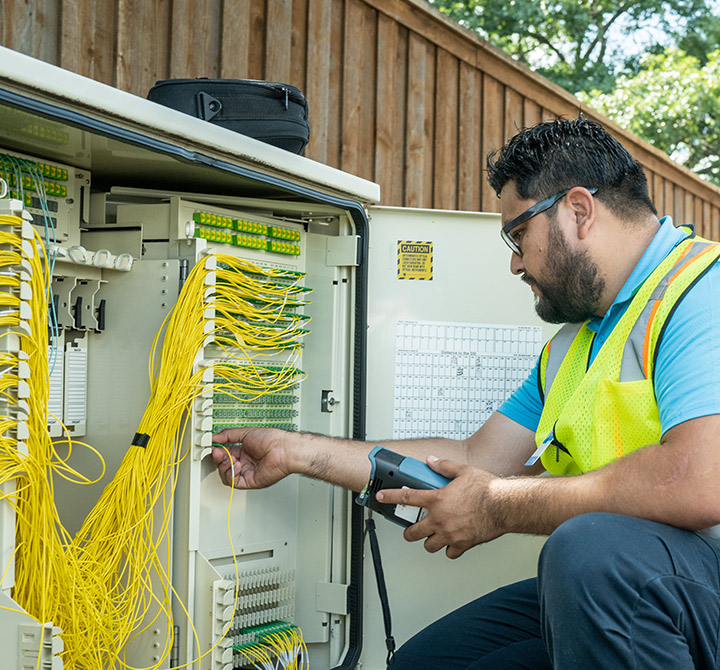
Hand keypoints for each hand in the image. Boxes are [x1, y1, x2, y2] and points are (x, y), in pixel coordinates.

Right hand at [210, 426, 293, 489]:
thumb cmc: (272, 440)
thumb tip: (214, 437)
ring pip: (226, 474)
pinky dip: (231, 473)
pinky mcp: (249, 481)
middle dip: (218, 458)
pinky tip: (236, 465)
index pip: (224, 453)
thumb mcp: (245, 432)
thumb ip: (228, 435)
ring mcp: (247, 472)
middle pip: (223, 464)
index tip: (210, 446)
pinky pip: (233, 482)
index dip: (216, 450)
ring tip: (228, 457)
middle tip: (216, 451)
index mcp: (244, 451)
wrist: (283, 449)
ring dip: (223, 465)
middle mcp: (245, 462)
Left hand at [377, 456, 503, 558]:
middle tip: (411, 530)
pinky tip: (452, 543)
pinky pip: (449, 553)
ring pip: (429, 545)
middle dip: (409, 532)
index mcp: (437, 500)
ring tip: (432, 536)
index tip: (381, 497)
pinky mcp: (462, 544)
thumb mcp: (463, 471)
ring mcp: (450, 534)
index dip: (390, 497)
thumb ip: (444, 466)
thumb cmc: (486, 489)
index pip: (406, 497)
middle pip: (413, 532)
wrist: (504, 506)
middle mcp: (440, 519)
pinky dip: (450, 549)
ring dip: (429, 541)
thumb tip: (432, 461)